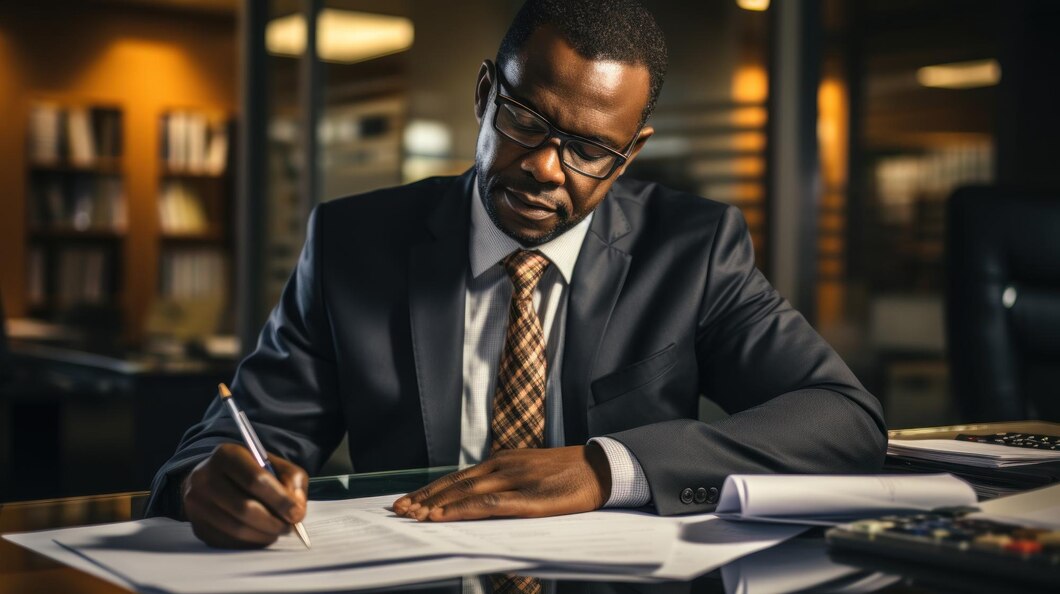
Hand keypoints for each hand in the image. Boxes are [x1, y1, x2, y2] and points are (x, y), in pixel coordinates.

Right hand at [182, 443, 307, 547]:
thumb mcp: (276, 465)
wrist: (216, 480)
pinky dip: (251, 542)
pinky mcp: (197, 525)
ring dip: (265, 534)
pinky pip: (228, 541)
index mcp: (226, 455)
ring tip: (278, 530)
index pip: (256, 480)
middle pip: (245, 508)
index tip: (297, 514)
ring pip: (237, 528)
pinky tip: (261, 535)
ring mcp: (196, 504)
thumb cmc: (251, 472)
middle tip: (290, 527)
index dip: (280, 500)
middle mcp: (204, 477)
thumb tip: (296, 510)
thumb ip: (292, 481)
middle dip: (274, 522)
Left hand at [392, 444, 611, 520]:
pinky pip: (488, 503)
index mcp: (504, 460)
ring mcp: (515, 479)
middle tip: (398, 510)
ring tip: (412, 515)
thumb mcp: (533, 471)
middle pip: (455, 483)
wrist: (603, 468)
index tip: (409, 500)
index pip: (459, 476)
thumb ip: (508, 481)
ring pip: (465, 492)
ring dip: (435, 505)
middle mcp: (504, 466)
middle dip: (424, 497)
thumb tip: (481, 498)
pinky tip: (444, 516)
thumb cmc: (570, 474)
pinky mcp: (528, 497)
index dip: (432, 489)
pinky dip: (462, 510)